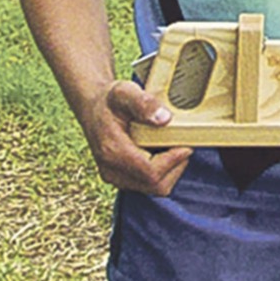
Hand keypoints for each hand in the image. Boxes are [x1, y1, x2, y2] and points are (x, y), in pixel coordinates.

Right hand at [79, 79, 190, 195]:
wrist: (93, 107)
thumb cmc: (111, 100)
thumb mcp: (126, 92)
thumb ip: (144, 104)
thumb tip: (165, 119)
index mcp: (113, 151)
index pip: (151, 173)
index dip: (174, 162)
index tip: (186, 145)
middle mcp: (111, 169)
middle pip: (155, 185)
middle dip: (175, 167)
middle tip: (182, 145)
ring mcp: (114, 176)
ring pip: (153, 188)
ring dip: (169, 170)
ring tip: (172, 146)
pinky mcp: (119, 177)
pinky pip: (147, 184)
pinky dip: (161, 172)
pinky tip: (162, 151)